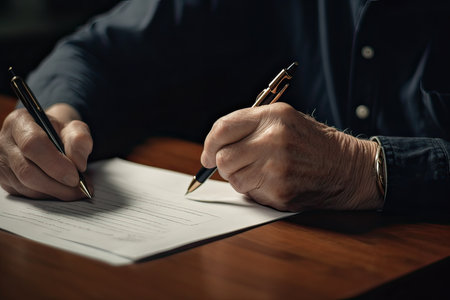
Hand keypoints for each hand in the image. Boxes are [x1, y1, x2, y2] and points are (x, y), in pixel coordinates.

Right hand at [0, 103, 92, 199]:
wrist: (48, 138)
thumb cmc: (59, 133)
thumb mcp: (73, 128)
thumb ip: (80, 140)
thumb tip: (79, 164)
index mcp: (20, 121)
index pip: (32, 144)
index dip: (55, 164)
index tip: (75, 177)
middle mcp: (4, 142)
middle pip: (27, 171)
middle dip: (57, 185)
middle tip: (80, 189)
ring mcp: (1, 163)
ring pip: (26, 186)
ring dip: (54, 192)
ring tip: (75, 190)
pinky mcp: (4, 180)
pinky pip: (25, 194)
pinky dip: (47, 195)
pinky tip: (61, 190)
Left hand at [201, 102, 382, 210]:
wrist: (348, 168)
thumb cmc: (314, 143)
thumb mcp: (286, 119)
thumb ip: (250, 125)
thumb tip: (213, 147)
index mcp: (274, 117)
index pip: (223, 128)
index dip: (209, 143)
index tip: (207, 154)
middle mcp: (274, 140)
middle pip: (223, 158)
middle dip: (224, 163)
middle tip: (236, 164)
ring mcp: (277, 168)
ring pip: (233, 178)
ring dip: (240, 177)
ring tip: (262, 171)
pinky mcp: (280, 191)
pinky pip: (249, 193)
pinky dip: (255, 190)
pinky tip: (274, 182)